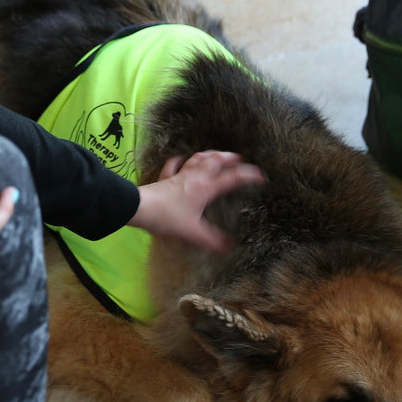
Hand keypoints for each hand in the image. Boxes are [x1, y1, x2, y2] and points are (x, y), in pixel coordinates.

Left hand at [128, 150, 264, 251]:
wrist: (140, 208)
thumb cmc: (166, 218)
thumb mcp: (193, 233)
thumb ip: (212, 241)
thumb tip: (229, 247)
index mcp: (205, 189)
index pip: (232, 179)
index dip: (249, 176)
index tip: (261, 176)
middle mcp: (195, 178)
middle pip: (216, 161)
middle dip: (230, 158)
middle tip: (240, 158)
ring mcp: (179, 176)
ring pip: (198, 159)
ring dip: (210, 155)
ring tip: (218, 154)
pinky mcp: (166, 179)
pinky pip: (175, 165)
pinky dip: (181, 160)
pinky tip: (183, 158)